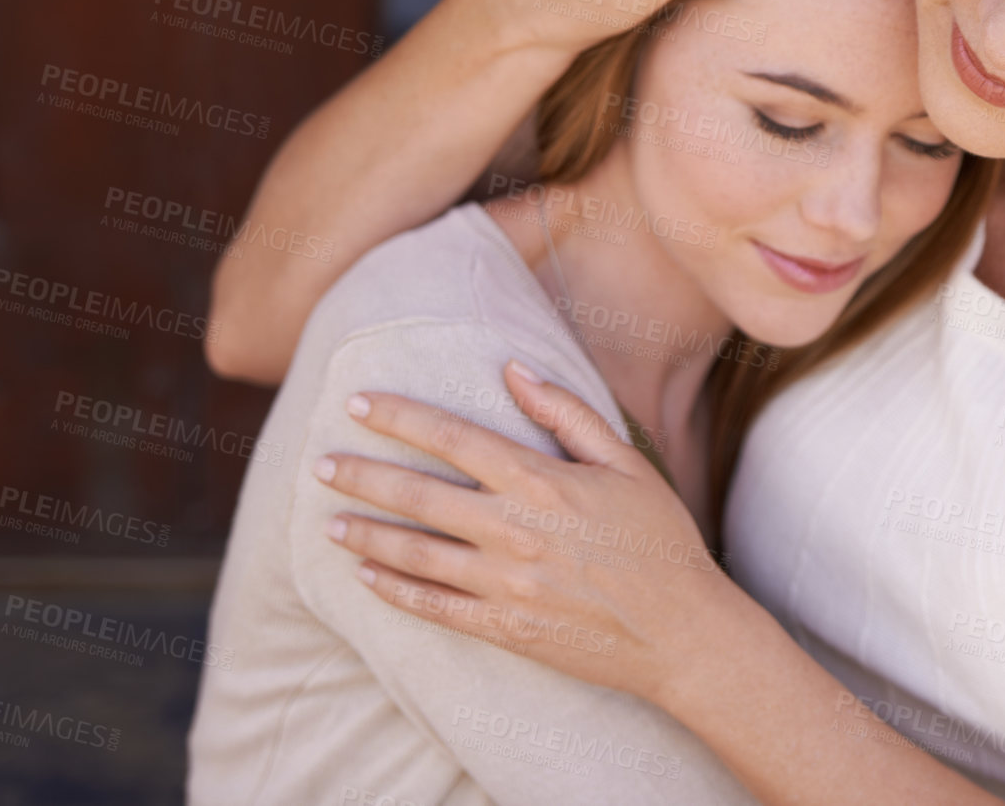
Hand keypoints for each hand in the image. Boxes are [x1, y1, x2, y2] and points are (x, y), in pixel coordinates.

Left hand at [315, 360, 742, 706]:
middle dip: (361, 474)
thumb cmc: (661, 541)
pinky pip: (433, 607)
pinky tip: (364, 576)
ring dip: (365, 533)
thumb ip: (567, 413)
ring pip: (414, 554)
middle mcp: (513, 531)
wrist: (684, 634)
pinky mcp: (504, 629)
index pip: (452, 437)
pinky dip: (392, 590)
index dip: (399, 416)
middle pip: (417, 494)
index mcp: (541, 482)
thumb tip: (514, 369)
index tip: (358, 404)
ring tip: (330, 520)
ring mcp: (504, 585)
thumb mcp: (627, 464)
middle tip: (320, 463)